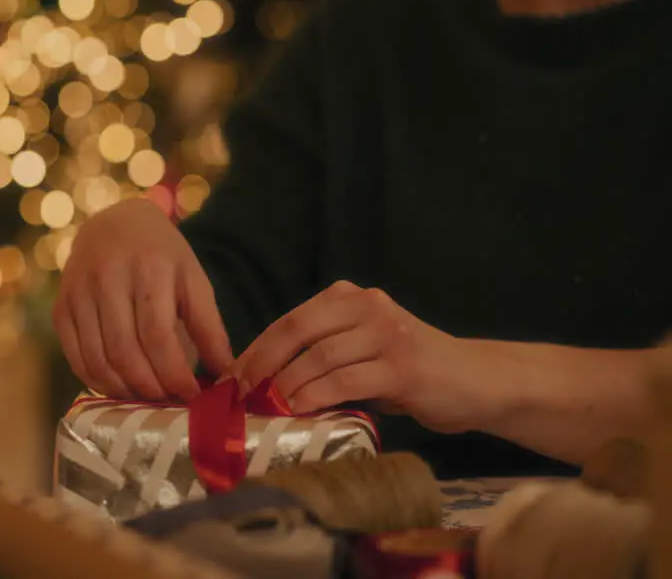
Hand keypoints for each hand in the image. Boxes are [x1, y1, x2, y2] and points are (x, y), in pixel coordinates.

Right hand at [53, 198, 233, 401]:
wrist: (114, 223)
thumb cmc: (161, 256)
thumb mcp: (193, 280)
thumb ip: (209, 327)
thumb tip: (226, 377)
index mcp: (149, 268)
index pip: (158, 336)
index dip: (175, 374)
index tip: (192, 396)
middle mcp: (107, 278)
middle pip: (125, 352)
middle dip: (150, 388)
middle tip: (169, 403)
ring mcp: (78, 292)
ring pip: (98, 360)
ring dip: (124, 390)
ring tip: (148, 399)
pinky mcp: (61, 307)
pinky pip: (75, 357)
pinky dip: (97, 381)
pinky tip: (119, 387)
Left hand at [226, 281, 492, 433]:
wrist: (477, 381)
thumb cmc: (410, 371)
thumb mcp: (362, 350)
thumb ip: (322, 355)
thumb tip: (263, 384)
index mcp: (349, 297)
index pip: (290, 320)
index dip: (256, 349)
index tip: (231, 378)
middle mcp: (367, 305)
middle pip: (297, 330)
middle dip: (262, 364)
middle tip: (241, 395)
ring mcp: (387, 332)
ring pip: (319, 356)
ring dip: (287, 385)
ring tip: (267, 408)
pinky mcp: (403, 365)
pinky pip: (346, 380)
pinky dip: (316, 396)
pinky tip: (299, 411)